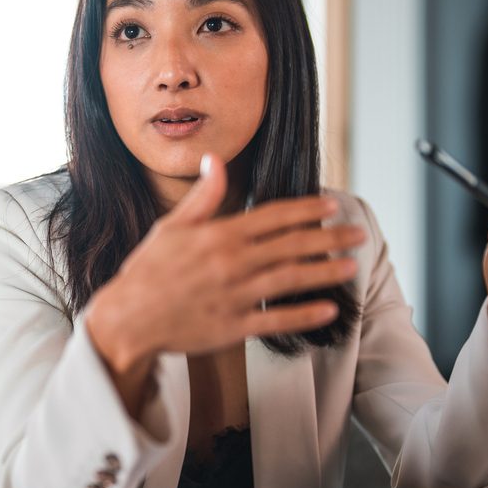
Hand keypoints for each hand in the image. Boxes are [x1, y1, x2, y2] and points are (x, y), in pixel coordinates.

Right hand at [86, 153, 363, 375]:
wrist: (127, 318)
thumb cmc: (147, 270)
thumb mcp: (171, 226)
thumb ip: (202, 196)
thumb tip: (215, 161)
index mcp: (219, 235)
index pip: (273, 216)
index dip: (306, 210)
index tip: (332, 206)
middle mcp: (232, 262)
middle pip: (291, 246)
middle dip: (329, 238)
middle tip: (359, 235)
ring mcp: (234, 295)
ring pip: (290, 280)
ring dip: (324, 272)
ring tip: (351, 266)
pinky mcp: (233, 327)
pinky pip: (275, 319)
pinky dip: (303, 315)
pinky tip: (328, 309)